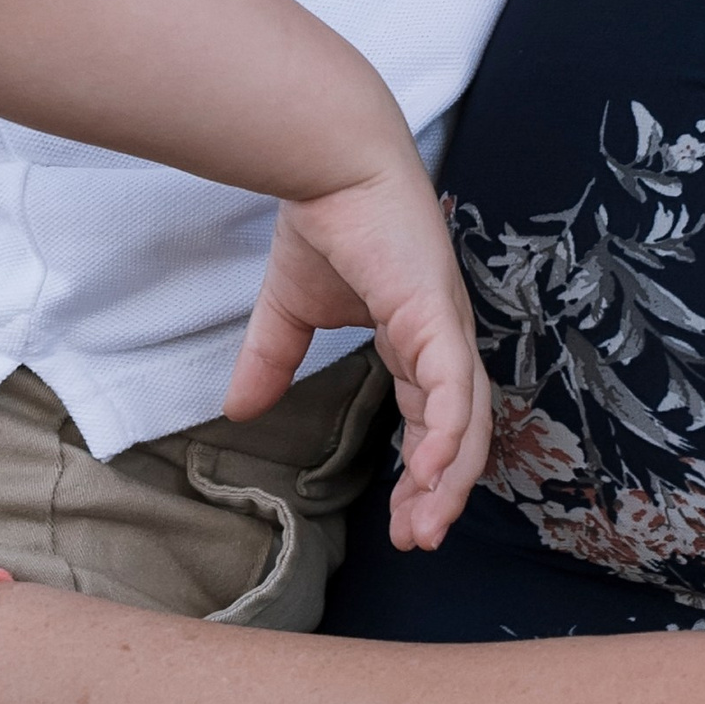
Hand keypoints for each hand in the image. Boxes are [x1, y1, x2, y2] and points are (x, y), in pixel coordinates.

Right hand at [224, 159, 491, 550]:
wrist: (329, 162)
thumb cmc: (324, 220)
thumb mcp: (289, 310)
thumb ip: (272, 359)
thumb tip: (239, 411)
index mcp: (418, 337)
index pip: (430, 417)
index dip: (421, 470)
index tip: (403, 523)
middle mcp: (442, 337)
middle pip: (459, 430)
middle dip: (442, 490)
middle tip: (418, 541)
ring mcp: (446, 325)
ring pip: (465, 418)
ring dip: (449, 477)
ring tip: (426, 526)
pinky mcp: (436, 311)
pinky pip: (452, 385)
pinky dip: (447, 432)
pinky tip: (432, 472)